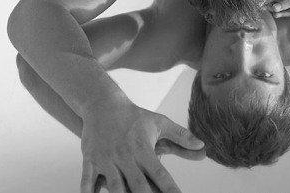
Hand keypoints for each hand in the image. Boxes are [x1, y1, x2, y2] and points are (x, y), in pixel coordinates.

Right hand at [80, 99, 204, 192]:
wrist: (103, 104)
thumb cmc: (134, 116)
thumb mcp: (160, 123)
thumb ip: (181, 136)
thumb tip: (202, 146)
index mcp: (144, 149)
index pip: (160, 174)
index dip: (170, 189)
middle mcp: (126, 156)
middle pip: (138, 185)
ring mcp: (107, 160)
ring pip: (114, 187)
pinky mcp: (90, 161)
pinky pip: (86, 181)